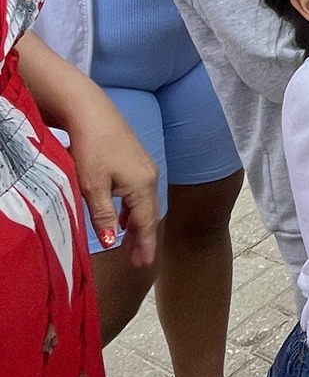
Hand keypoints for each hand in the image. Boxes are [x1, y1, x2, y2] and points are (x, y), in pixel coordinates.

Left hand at [19, 45, 159, 266]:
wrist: (90, 110)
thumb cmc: (91, 148)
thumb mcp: (93, 187)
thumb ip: (104, 216)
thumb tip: (112, 242)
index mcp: (142, 185)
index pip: (146, 223)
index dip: (144, 245)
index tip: (144, 265)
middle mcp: (150, 176)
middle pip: (150, 214)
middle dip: (143, 238)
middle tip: (139, 261)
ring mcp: (145, 166)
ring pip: (145, 203)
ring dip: (138, 224)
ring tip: (129, 244)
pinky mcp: (136, 158)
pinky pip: (140, 191)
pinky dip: (134, 209)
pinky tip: (124, 215)